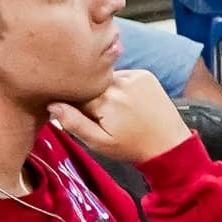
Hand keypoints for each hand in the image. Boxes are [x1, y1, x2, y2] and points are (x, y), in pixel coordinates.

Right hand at [47, 67, 194, 167]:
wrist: (170, 144)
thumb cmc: (132, 147)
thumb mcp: (99, 143)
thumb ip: (74, 123)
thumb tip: (52, 105)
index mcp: (105, 100)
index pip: (75, 95)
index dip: (75, 107)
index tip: (83, 118)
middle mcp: (119, 82)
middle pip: (90, 84)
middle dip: (91, 99)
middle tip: (104, 117)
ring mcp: (134, 76)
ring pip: (104, 79)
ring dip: (105, 91)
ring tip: (118, 111)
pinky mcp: (145, 74)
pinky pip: (121, 76)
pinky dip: (120, 86)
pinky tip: (128, 103)